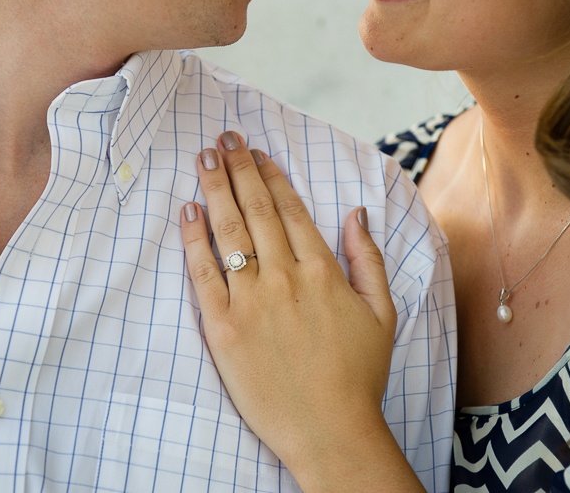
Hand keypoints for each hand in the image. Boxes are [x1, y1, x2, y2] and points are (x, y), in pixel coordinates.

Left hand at [181, 132, 422, 491]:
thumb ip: (368, 258)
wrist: (328, 430)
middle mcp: (285, 277)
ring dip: (214, 189)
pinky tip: (187, 210)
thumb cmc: (358, 375)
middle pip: (257, 209)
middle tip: (223, 139)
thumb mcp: (382, 313)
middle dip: (238, 168)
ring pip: (229, 231)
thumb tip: (357, 212)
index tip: (256, 152)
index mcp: (322, 271)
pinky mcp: (223, 327)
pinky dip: (193, 238)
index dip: (270, 175)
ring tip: (203, 158)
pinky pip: (203, 273)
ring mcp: (251, 301)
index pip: (290, 209)